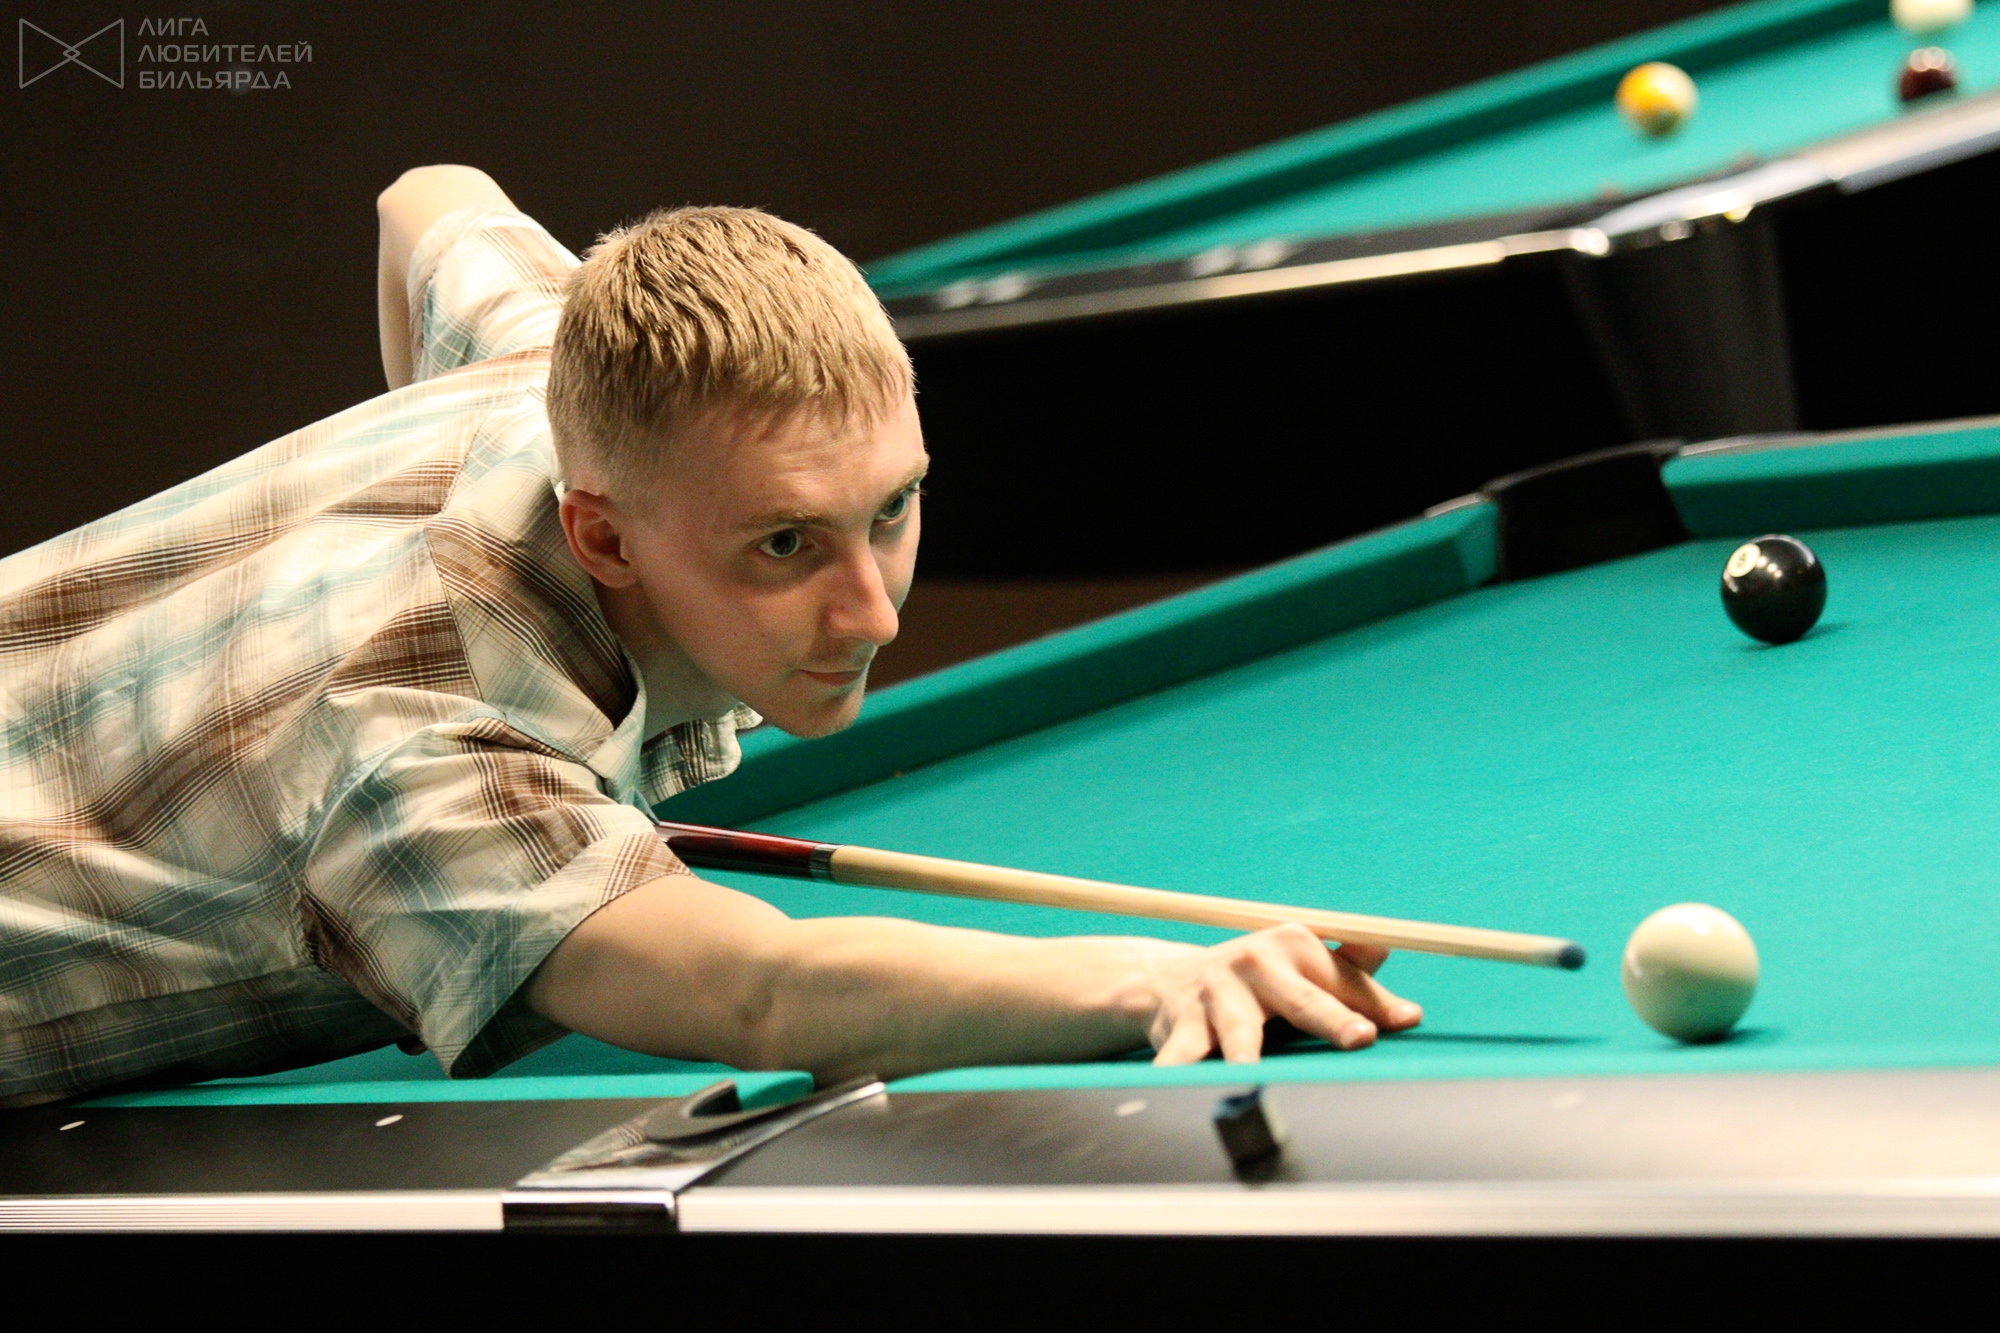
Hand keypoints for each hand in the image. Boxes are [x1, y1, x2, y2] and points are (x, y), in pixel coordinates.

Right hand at [1132, 925, 1422, 1064]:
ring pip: (1240, 1032)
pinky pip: (1181, 1057)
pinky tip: (1178, 1088)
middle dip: (1330, 1018)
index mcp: (1292, 946)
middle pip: (1301, 1000)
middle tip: (1360, 1037)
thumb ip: (1347, 969)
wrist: (1166, 979)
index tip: (1406, 1020)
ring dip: (1248, 1055)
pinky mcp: (1182, 1028)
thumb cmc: (1254, 982)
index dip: (1375, 1003)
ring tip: (1255, 1076)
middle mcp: (1255, 964)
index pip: (1343, 980)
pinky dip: (1178, 1073)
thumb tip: (1387, 947)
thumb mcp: (1298, 965)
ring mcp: (1216, 996)